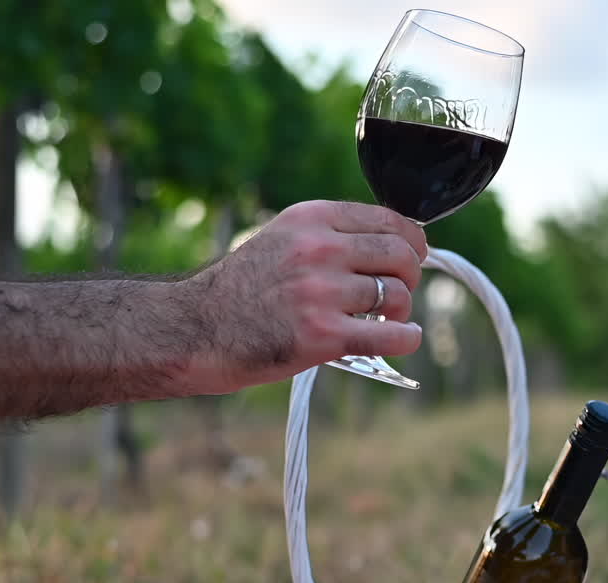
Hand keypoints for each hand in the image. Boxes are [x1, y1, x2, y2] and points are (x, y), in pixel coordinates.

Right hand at [183, 200, 427, 393]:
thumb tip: (396, 245)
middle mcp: (318, 249)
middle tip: (398, 291)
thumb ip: (332, 237)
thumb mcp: (282, 240)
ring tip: (381, 319)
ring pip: (398, 295)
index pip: (389, 220)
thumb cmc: (242, 289)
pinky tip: (405, 338)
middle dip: (410, 275)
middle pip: (401, 255)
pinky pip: (392, 336)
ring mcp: (321, 292)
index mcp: (311, 219)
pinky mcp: (324, 335)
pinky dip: (407, 338)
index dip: (412, 242)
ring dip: (400, 311)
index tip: (413, 256)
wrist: (194, 329)